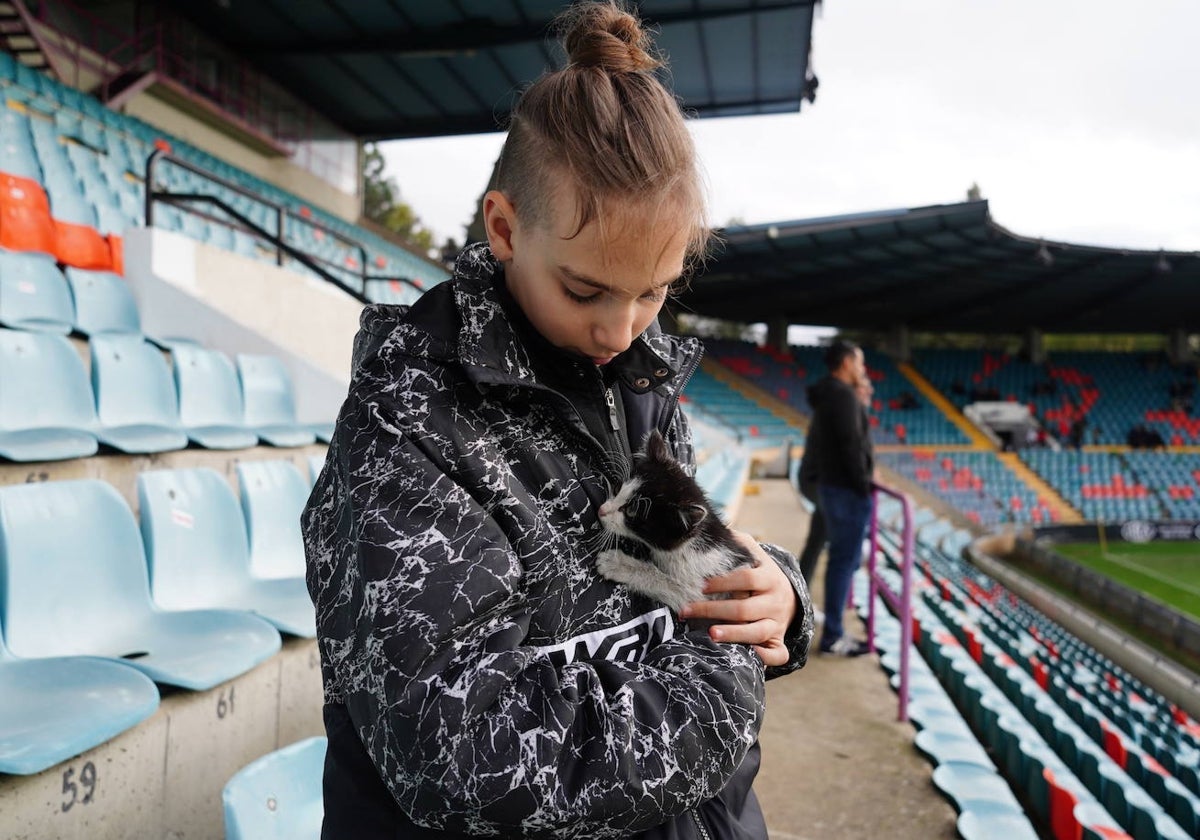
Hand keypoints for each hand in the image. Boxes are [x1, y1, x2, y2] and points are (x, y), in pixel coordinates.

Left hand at [678, 531, 797, 666]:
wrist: (788, 597)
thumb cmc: (760, 574)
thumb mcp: (754, 555)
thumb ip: (739, 543)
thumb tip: (718, 529)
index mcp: (769, 577)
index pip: (747, 578)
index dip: (724, 581)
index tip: (701, 585)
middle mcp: (775, 601)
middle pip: (745, 608)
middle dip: (714, 610)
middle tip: (688, 611)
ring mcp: (778, 623)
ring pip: (758, 632)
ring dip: (734, 634)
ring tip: (710, 634)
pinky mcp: (778, 641)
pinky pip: (777, 654)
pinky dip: (764, 658)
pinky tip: (747, 657)